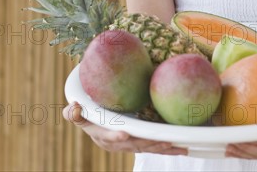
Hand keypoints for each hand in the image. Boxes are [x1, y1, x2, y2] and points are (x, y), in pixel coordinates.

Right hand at [63, 102, 187, 155]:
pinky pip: (154, 147)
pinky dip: (168, 149)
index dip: (115, 136)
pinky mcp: (140, 144)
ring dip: (162, 148)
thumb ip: (74, 114)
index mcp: (102, 136)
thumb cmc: (88, 118)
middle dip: (148, 144)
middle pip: (134, 145)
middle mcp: (118, 144)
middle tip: (163, 141)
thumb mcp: (77, 115)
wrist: (97, 128)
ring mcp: (130, 145)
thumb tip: (73, 108)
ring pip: (147, 148)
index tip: (124, 134)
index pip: (109, 137)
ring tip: (177, 146)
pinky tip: (183, 148)